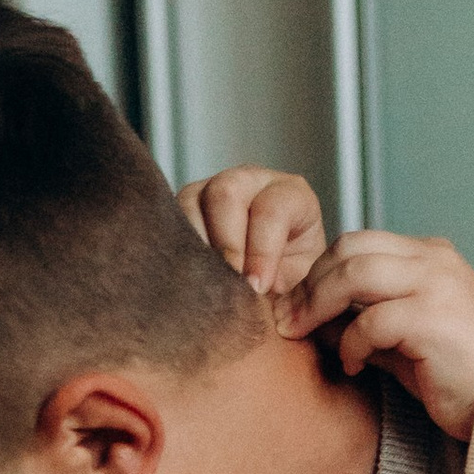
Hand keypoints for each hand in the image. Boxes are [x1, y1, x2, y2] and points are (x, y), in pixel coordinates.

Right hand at [180, 166, 327, 296]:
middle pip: (227, 193)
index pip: (272, 210)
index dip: (262, 250)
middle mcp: (250, 181)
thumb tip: (256, 292)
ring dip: (198, 248)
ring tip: (208, 284)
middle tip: (230, 285)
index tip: (258, 287)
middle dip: (226, 244)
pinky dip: (178, 249)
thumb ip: (288, 283)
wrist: (273, 281)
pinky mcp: (185, 204)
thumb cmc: (292, 279)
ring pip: (191, 201)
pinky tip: (190, 277)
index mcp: (291, 194)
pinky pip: (171, 218)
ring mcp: (213, 187)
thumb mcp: (303, 282)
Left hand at [277, 233, 473, 439]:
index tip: (295, 305)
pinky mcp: (433, 318)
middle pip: (350, 248)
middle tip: (289, 319)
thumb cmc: (457, 376)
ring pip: (355, 273)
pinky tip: (353, 366)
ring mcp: (436, 285)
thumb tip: (308, 319)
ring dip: (320, 305)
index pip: (358, 243)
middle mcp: (434, 260)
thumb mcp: (401, 340)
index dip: (318, 271)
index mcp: (429, 257)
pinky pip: (371, 321)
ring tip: (306, 335)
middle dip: (310, 283)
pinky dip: (350, 343)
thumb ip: (360, 322)